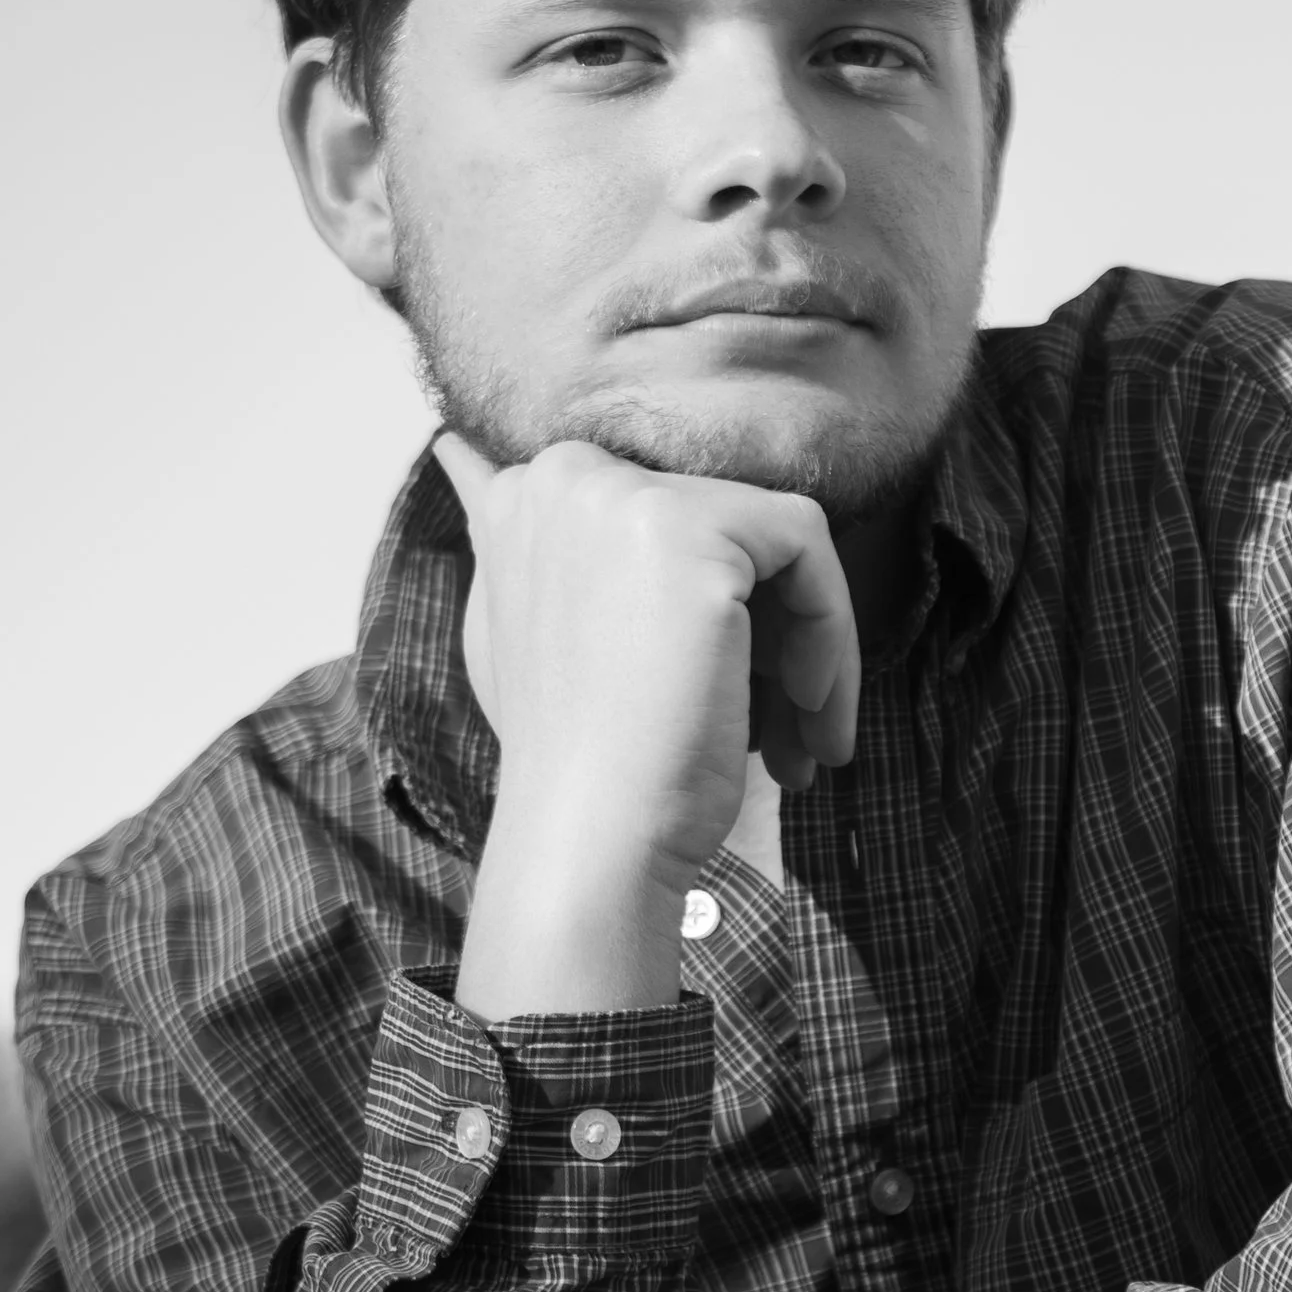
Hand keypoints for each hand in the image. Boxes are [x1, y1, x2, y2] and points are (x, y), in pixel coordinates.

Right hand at [435, 436, 858, 1019]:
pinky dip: (831, 637)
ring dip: (807, 648)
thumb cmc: (571, 759)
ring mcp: (628, 498)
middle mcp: (568, 475)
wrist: (587, 841)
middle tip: (780, 731)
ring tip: (802, 744)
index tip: (726, 681)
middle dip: (769, 633)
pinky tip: (810, 721)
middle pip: (729, 529)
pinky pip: (811, 556)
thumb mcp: (511, 629)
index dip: (709, 604)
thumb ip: (510, 541)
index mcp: (528, 495)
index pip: (665, 514)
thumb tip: (460, 451)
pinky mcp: (696, 534)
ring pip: (779, 543)